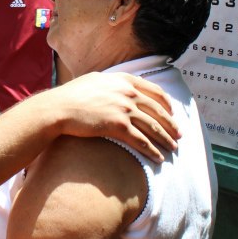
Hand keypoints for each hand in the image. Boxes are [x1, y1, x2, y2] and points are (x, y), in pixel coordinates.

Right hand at [46, 72, 179, 162]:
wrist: (58, 108)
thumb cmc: (71, 96)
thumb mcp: (95, 80)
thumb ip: (112, 83)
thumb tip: (119, 86)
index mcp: (123, 80)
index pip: (154, 91)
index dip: (167, 104)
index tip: (172, 113)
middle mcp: (127, 92)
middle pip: (158, 110)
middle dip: (171, 125)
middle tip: (179, 136)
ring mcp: (124, 108)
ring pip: (153, 127)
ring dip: (166, 140)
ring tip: (173, 149)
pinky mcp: (118, 125)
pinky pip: (141, 140)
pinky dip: (152, 150)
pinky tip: (158, 158)